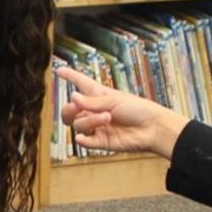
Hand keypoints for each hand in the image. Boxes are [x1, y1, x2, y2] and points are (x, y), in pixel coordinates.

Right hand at [56, 67, 189, 158]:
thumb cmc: (138, 109)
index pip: (81, 83)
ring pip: (79, 124)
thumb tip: (72, 97)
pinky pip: (86, 141)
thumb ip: (91, 101)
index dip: (71, 76)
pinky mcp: (101, 142)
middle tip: (79, 108)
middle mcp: (95, 111)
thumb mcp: (114, 100)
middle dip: (71, 109)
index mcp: (99, 96)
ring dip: (90, 120)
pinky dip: (83, 139)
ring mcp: (97, 127)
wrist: (152, 128)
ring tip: (107, 118)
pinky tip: (83, 138)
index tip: (59, 70)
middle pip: (70, 111)